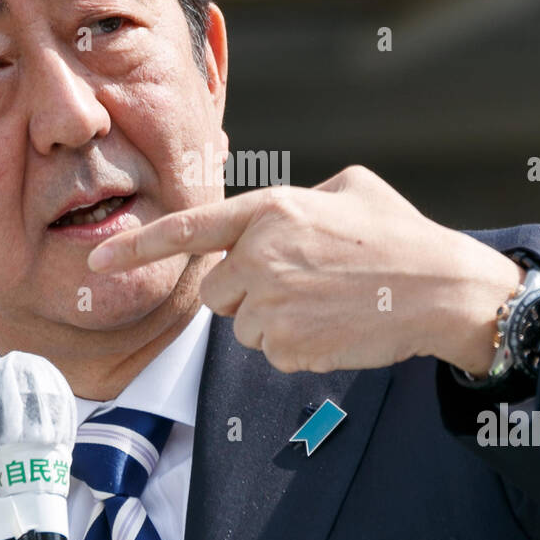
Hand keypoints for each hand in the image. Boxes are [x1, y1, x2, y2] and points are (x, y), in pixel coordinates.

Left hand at [87, 165, 524, 374]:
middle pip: (218, 290)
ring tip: (326, 302)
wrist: (443, 289)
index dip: (137, 246)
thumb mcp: (349, 187)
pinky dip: (298, 344)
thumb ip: (295, 196)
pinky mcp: (291, 346)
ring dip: (275, 320)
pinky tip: (335, 325)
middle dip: (246, 291)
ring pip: (244, 326)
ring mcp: (274, 305)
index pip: (188, 230)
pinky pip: (272, 352)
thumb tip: (270, 217)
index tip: (95, 260)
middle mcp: (263, 256)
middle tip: (301, 282)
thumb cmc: (399, 234)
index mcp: (272, 210)